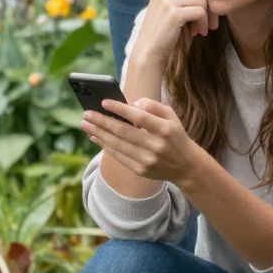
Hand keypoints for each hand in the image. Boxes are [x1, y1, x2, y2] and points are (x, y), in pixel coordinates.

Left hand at [82, 96, 201, 186]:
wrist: (186, 166)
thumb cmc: (175, 136)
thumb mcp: (171, 116)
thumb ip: (153, 105)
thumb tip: (131, 103)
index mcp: (165, 130)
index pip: (139, 117)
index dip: (120, 109)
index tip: (104, 102)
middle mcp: (156, 146)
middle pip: (123, 132)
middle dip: (102, 122)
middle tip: (87, 113)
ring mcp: (147, 160)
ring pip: (117, 145)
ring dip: (99, 133)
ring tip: (86, 124)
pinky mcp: (141, 170)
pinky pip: (118, 156)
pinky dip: (104, 146)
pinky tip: (95, 137)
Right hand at [135, 0, 219, 59]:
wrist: (149, 51)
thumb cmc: (164, 29)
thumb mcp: (171, 6)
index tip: (203, 13)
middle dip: (208, 7)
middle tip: (208, 23)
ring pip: (202, 0)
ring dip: (206, 17)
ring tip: (200, 28)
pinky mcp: (174, 13)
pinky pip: (200, 12)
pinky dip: (203, 23)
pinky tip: (200, 32)